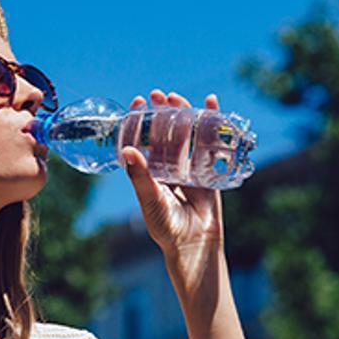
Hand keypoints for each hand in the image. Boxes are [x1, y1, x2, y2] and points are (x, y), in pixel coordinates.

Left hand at [122, 89, 224, 257]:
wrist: (195, 244)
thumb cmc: (167, 227)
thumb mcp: (151, 199)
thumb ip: (140, 176)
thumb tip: (127, 149)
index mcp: (150, 172)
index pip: (143, 140)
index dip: (139, 121)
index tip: (137, 103)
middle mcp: (168, 167)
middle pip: (164, 132)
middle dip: (161, 113)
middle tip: (157, 94)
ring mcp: (189, 167)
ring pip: (186, 134)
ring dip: (182, 114)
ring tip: (176, 97)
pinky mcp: (209, 169)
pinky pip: (210, 142)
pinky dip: (211, 123)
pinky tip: (210, 103)